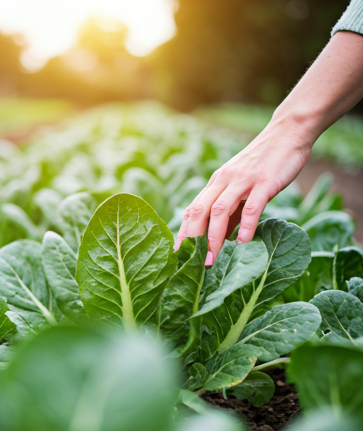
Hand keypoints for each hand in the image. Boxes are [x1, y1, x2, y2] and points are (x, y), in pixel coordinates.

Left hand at [174, 121, 311, 264]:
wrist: (287, 133)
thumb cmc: (263, 164)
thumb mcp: (241, 186)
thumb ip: (232, 211)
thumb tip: (224, 238)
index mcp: (216, 183)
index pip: (192, 209)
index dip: (183, 232)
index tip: (177, 253)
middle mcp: (223, 181)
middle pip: (199, 211)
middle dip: (193, 239)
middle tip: (190, 264)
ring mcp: (243, 181)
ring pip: (220, 210)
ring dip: (213, 237)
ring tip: (211, 260)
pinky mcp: (264, 182)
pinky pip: (252, 206)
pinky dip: (246, 225)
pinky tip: (244, 242)